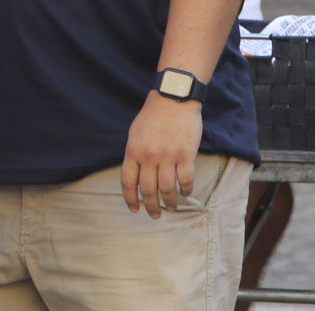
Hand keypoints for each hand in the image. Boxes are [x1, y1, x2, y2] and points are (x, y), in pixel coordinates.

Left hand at [120, 92, 202, 218]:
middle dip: (151, 207)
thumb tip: (135, 177)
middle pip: (148, 190)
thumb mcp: (135, 133)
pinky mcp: (186, 155)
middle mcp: (149, 156)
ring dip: (169, 203)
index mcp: (133, 150)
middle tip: (155, 215)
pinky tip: (186, 193)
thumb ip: (134, 154)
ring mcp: (168, 156)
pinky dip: (186, 190)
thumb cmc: (153, 116)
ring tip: (171, 207)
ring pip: (167, 189)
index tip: (134, 210)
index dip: (130, 199)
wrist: (172, 98)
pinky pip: (185, 180)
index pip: (128, 182)